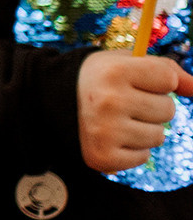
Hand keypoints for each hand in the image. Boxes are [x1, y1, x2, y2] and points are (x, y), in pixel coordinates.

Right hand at [78, 50, 192, 171]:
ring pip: (158, 135)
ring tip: (117, 119)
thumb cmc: (100, 78)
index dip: (157, 81)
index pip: (168, 79)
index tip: (136, 80)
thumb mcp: (126, 63)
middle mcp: (109, 101)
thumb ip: (166, 71)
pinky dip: (132, 149)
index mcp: (114, 72)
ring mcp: (105, 131)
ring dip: (144, 129)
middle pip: (168, 110)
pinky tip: (111, 136)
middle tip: (123, 101)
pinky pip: (143, 157)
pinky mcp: (102, 156)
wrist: (52, 100)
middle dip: (152, 106)